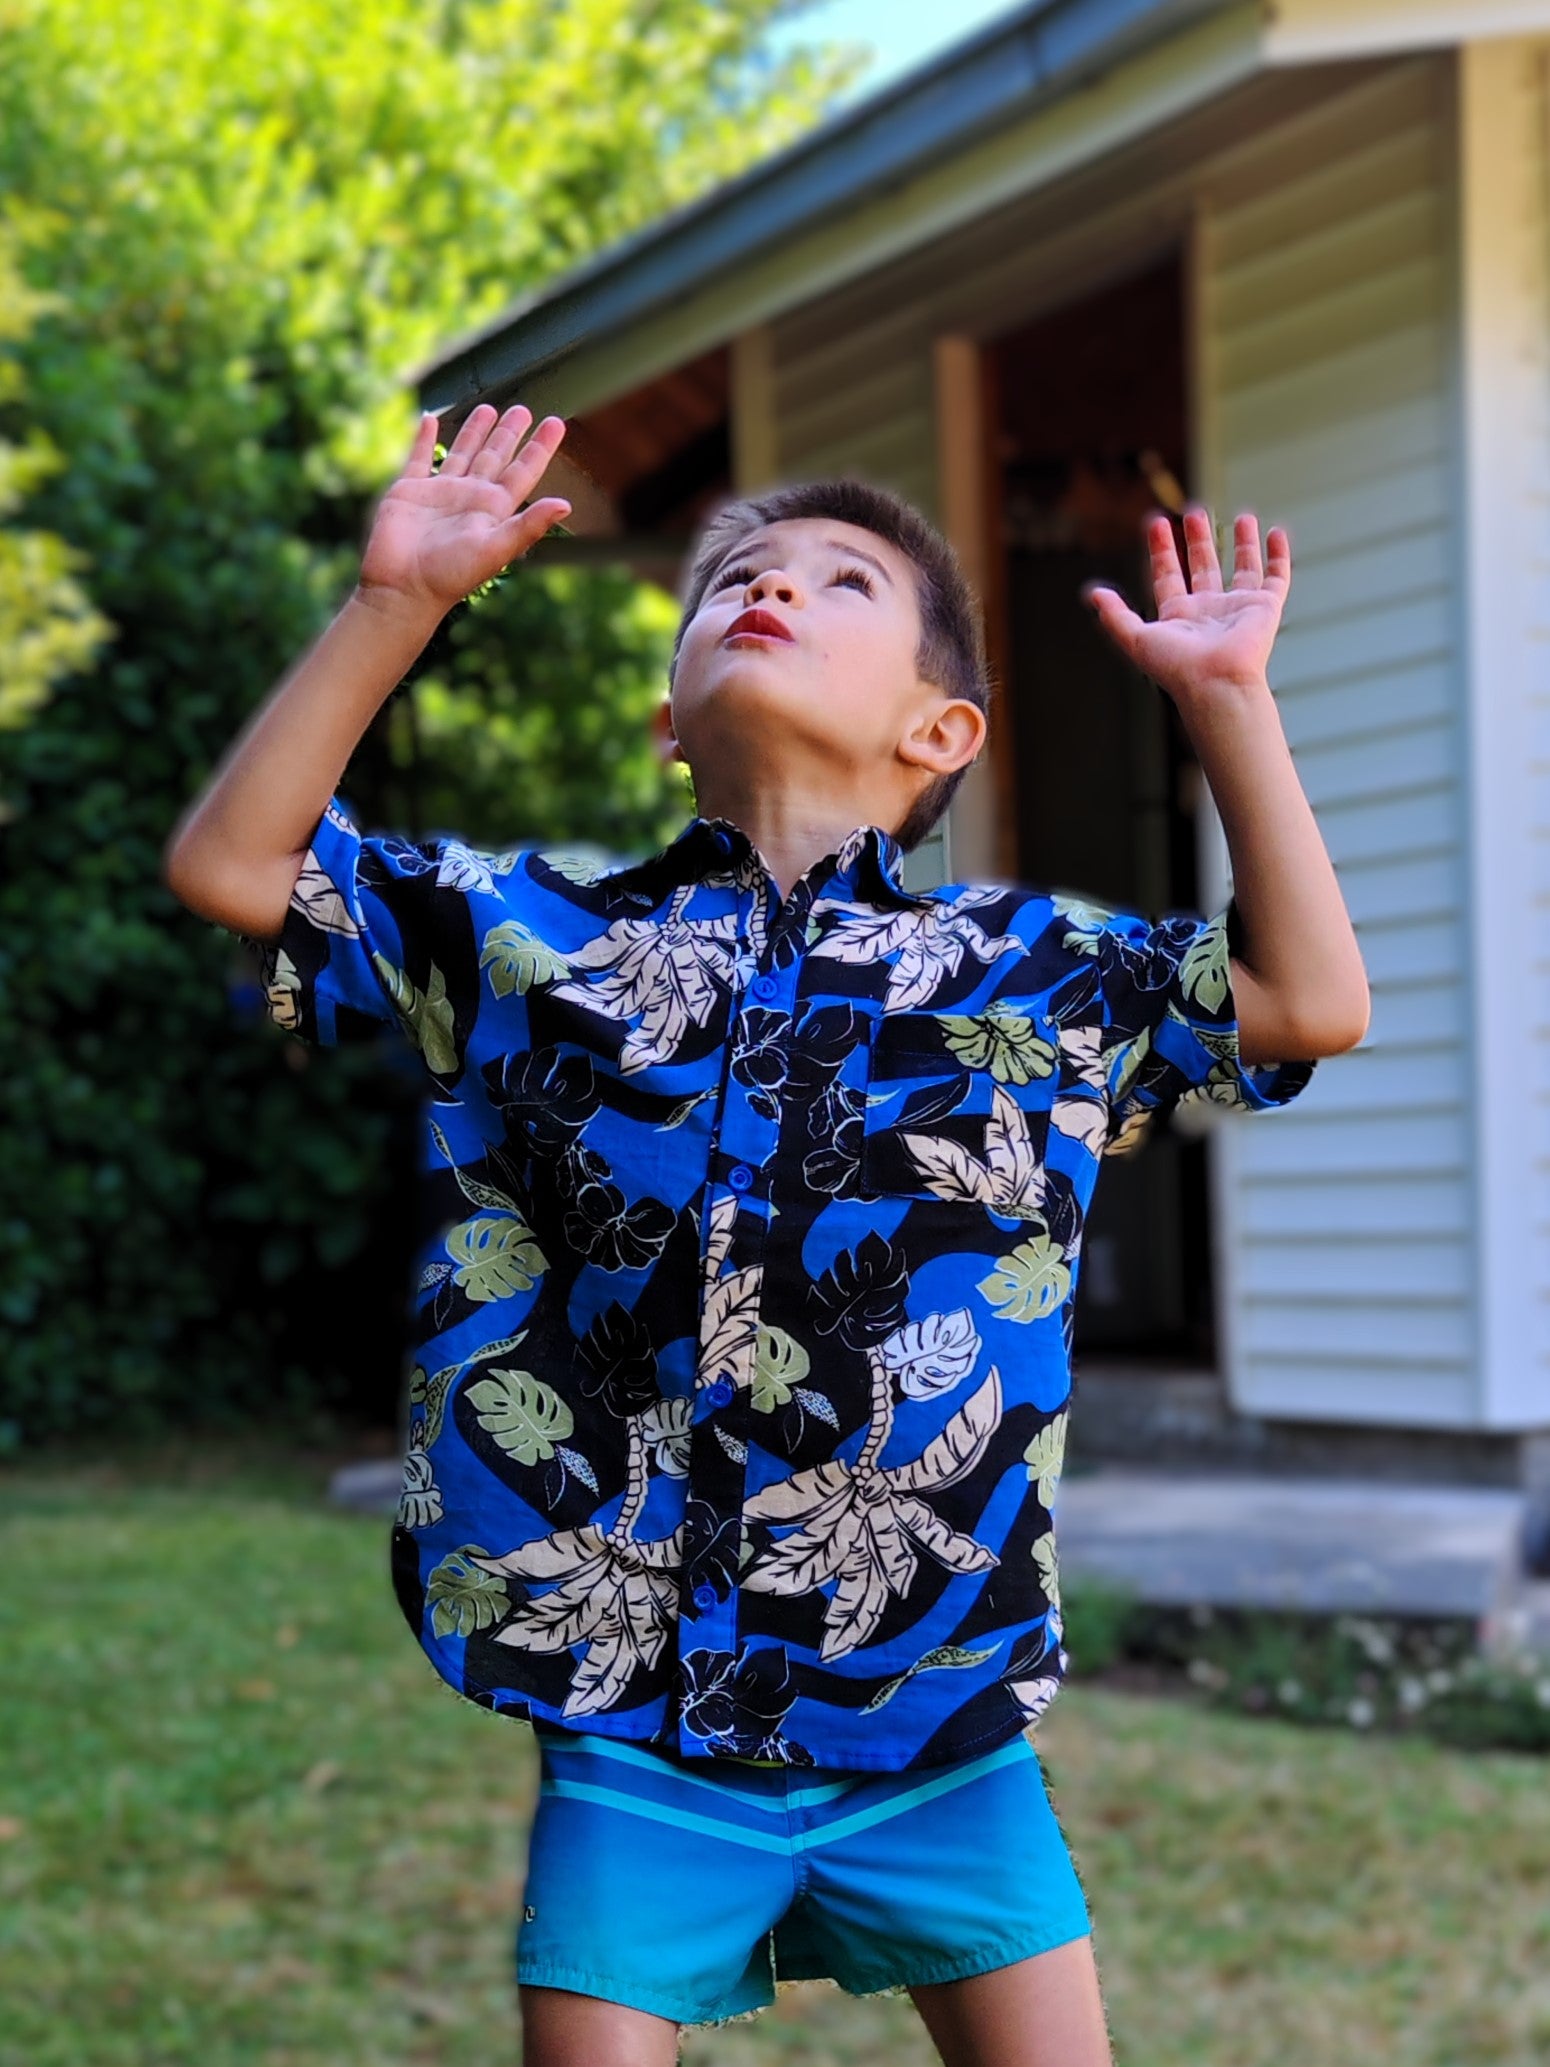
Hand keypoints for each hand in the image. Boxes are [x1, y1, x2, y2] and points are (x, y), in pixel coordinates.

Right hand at [356, 402, 571, 615]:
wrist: (404, 588)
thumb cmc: (451, 576)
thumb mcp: (495, 549)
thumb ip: (529, 525)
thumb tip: (566, 504)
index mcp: (494, 509)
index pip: (523, 471)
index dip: (539, 448)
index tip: (555, 423)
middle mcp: (470, 498)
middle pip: (495, 457)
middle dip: (509, 433)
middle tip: (523, 410)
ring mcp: (440, 493)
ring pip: (463, 452)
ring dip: (475, 432)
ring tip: (488, 408)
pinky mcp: (410, 491)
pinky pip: (419, 458)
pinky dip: (424, 439)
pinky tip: (430, 420)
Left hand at [1085, 508, 1290, 699]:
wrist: (1216, 683)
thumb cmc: (1176, 666)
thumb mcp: (1136, 638)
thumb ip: (1115, 616)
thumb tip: (1093, 593)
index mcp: (1180, 617)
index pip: (1168, 576)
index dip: (1161, 550)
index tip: (1156, 522)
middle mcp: (1209, 611)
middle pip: (1203, 567)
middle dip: (1198, 540)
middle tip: (1194, 512)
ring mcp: (1238, 609)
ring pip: (1243, 569)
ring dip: (1243, 544)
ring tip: (1243, 516)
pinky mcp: (1265, 608)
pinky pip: (1276, 578)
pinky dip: (1278, 556)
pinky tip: (1275, 533)